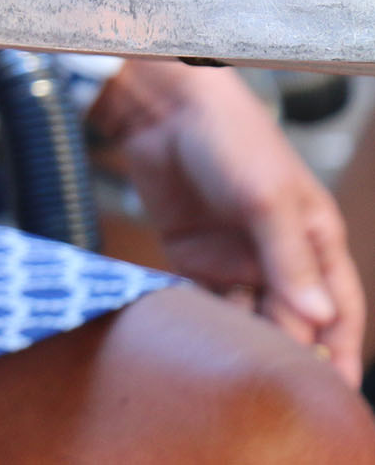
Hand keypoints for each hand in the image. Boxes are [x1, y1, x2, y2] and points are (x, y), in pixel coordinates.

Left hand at [96, 60, 364, 385]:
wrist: (163, 111)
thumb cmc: (231, 140)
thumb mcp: (266, 197)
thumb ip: (287, 258)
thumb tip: (317, 318)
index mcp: (315, 240)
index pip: (339, 310)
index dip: (338, 351)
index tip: (332, 391)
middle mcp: (279, 256)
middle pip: (290, 321)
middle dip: (286, 355)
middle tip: (274, 393)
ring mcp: (234, 259)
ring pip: (247, 317)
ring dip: (243, 344)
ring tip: (233, 374)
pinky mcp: (192, 258)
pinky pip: (203, 302)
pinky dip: (203, 323)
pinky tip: (195, 346)